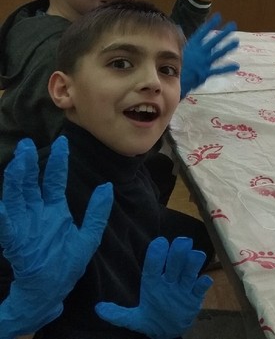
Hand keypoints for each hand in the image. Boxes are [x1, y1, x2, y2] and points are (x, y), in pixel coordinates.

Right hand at [0, 137, 112, 335]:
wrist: (53, 290)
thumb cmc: (68, 264)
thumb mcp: (88, 236)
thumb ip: (97, 212)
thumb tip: (106, 186)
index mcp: (54, 210)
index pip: (53, 180)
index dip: (57, 162)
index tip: (62, 142)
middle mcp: (37, 214)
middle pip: (30, 184)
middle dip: (28, 165)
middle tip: (26, 145)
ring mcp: (24, 227)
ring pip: (17, 199)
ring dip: (15, 181)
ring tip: (16, 163)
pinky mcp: (16, 243)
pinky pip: (7, 227)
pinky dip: (4, 216)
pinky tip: (2, 205)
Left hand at [95, 237, 212, 338]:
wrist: (169, 330)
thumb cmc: (152, 318)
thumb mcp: (133, 319)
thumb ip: (118, 314)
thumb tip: (98, 309)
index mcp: (153, 283)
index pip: (153, 267)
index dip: (156, 255)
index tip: (160, 242)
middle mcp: (169, 282)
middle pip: (174, 264)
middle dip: (178, 253)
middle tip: (183, 241)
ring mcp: (183, 288)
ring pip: (189, 272)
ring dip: (193, 263)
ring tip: (196, 255)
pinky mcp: (195, 297)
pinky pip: (200, 289)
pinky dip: (203, 284)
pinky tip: (204, 280)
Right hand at [180, 14, 239, 98]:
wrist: (169, 81)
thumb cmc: (173, 66)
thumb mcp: (178, 51)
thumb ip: (185, 43)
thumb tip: (184, 31)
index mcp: (191, 46)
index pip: (202, 32)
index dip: (210, 24)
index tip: (219, 16)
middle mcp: (198, 52)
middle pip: (213, 41)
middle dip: (224, 33)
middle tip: (233, 25)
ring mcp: (202, 62)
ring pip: (217, 53)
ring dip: (227, 47)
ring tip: (236, 42)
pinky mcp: (205, 73)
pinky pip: (217, 70)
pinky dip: (227, 68)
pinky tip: (236, 66)